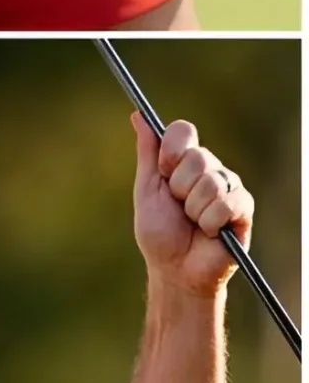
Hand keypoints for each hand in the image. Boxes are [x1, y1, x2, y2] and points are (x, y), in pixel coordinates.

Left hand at [133, 115, 253, 299]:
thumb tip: (138, 115)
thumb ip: (148, 152)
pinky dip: (210, 221)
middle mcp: (209, 170)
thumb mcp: (147, 188)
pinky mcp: (244, 209)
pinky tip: (210, 232)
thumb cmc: (159, 231)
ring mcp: (229, 188)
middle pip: (198, 156)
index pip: (183, 131)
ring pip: (212, 182)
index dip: (170, 151)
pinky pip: (228, 203)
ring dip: (194, 209)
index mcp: (184, 162)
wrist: (175, 267)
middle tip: (178, 206)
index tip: (163, 172)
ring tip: (193, 222)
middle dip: (179, 187)